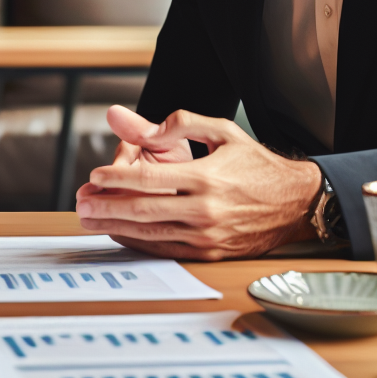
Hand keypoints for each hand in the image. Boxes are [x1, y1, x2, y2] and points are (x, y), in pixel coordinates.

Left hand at [75, 109, 322, 259]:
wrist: (296, 202)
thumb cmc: (255, 163)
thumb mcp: (221, 132)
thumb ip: (178, 125)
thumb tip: (139, 124)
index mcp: (205, 177)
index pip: (149, 178)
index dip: (116, 177)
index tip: (93, 175)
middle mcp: (204, 209)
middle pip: (142, 210)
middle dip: (106, 206)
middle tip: (80, 202)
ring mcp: (207, 236)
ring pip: (151, 233)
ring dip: (115, 227)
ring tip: (89, 219)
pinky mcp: (211, 253)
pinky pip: (167, 249)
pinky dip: (139, 243)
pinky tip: (121, 234)